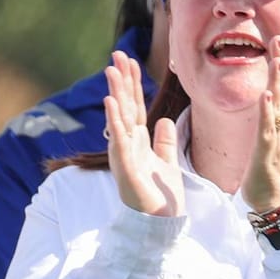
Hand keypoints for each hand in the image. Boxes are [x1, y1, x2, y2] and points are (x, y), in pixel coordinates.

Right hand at [103, 52, 183, 216]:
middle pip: (126, 106)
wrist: (160, 224)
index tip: (131, 60)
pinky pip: (120, 140)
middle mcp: (128, 145)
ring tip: (111, 70)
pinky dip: (116, 121)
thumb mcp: (167, 162)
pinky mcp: (126, 167)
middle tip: (118, 53)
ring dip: (116, 93)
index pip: (135, 106)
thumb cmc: (161, 197)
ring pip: (120, 118)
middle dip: (122, 80)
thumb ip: (164, 142)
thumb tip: (163, 120)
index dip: (133, 84)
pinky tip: (112, 102)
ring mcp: (125, 155)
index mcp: (139, 142)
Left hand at [243, 36, 279, 214]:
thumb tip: (275, 97)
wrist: (276, 203)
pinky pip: (268, 130)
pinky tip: (267, 95)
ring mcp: (279, 140)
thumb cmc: (273, 172)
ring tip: (279, 58)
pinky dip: (268, 112)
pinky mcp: (267, 154)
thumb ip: (277, 118)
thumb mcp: (276, 139)